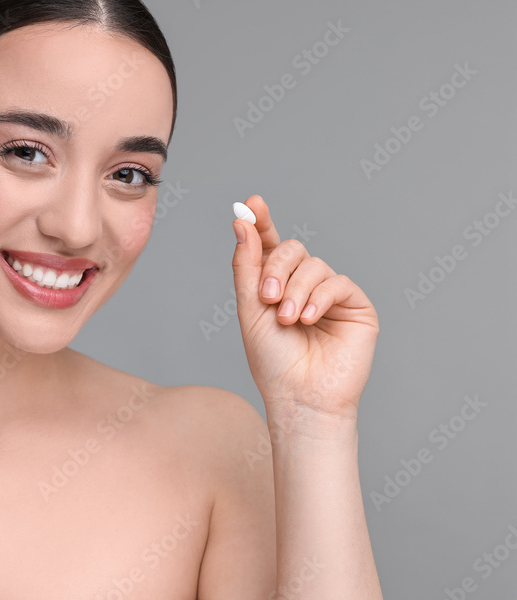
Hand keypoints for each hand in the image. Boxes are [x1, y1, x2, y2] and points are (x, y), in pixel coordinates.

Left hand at [231, 195, 378, 421]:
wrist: (299, 396)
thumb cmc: (273, 360)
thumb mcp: (249, 309)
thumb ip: (247, 265)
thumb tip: (242, 222)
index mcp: (276, 285)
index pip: (270, 246)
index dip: (262, 223)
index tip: (251, 204)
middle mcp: (304, 286)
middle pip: (292, 249)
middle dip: (275, 267)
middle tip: (265, 295)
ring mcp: (331, 295)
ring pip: (314, 265)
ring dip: (294, 290)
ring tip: (286, 320)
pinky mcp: (356, 306)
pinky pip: (338, 282)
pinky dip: (318, 297)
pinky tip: (306, 319)